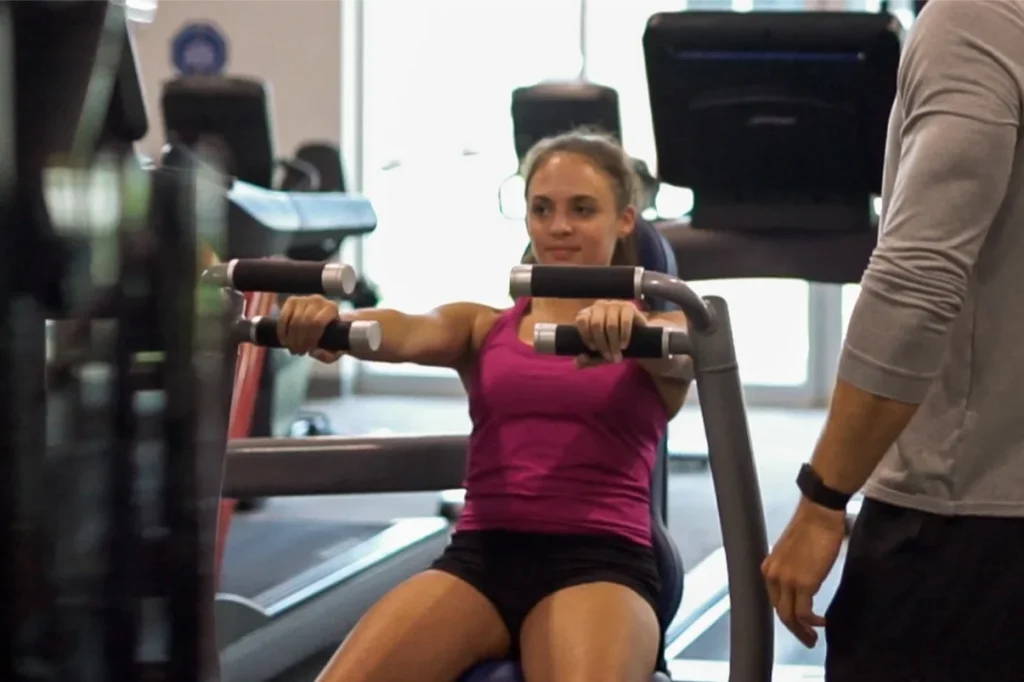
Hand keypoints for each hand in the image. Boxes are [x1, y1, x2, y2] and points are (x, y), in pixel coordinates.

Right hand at [276, 294, 344, 362]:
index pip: (318, 323)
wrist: (326, 320)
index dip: (311, 338)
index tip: (308, 350)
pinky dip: (282, 331)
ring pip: (293, 321)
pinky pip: (283, 317)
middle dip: (300, 341)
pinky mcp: (292, 301)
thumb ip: (329, 355)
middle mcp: (318, 300)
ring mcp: (304, 299)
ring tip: (293, 349)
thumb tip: (314, 353)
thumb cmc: (332, 335)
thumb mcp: (335, 348)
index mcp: (331, 308)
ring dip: (291, 338)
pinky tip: (285, 341)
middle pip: (304, 322)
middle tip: (299, 352)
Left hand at [575, 300, 644, 366]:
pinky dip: (624, 336)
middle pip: (596, 324)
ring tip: (618, 355)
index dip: (586, 336)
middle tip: (609, 357)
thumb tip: (578, 362)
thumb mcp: (600, 355)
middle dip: (602, 344)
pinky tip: (624, 345)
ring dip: (614, 344)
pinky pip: (625, 321)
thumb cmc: (614, 344)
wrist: (639, 339)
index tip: (593, 349)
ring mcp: (614, 304)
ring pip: (611, 325)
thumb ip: (588, 359)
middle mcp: (600, 306)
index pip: (581, 320)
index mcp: (588, 314)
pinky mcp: (629, 307)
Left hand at [761, 499, 845, 647]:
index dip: (785, 615)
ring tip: (813, 638)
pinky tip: (822, 623)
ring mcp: (786, 580)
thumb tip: (801, 582)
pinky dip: (811, 623)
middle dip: (793, 629)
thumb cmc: (811, 528)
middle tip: (807, 639)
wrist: (819, 514)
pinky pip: (803, 613)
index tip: (797, 624)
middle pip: (779, 611)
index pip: (773, 599)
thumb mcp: (792, 552)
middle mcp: (772, 575)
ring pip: (789, 616)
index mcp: (768, 568)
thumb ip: (791, 569)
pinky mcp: (803, 583)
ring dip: (802, 631)